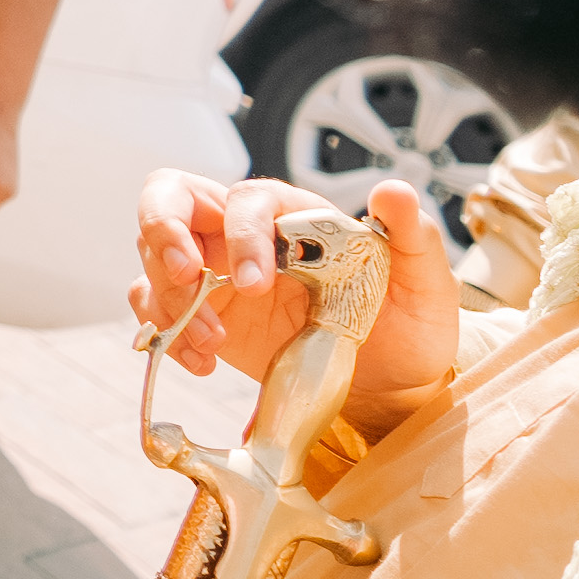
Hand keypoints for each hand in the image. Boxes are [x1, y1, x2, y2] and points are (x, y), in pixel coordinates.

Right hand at [128, 168, 459, 439]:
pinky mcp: (207, 314)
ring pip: (155, 256)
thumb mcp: (424, 284)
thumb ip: (413, 235)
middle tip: (183, 277)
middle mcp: (247, 235)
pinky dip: (166, 333)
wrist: (393, 386)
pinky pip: (157, 307)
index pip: (246, 198)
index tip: (255, 284)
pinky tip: (202, 361)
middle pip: (170, 197)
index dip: (240, 234)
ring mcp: (219, 274)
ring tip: (211, 344)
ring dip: (169, 298)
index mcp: (296, 216)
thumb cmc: (409, 327)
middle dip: (163, 230)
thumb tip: (394, 191)